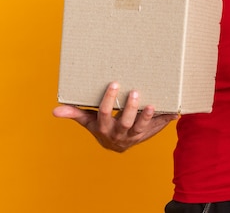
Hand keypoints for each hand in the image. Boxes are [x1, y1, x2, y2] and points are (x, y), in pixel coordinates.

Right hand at [53, 82, 177, 151]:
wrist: (116, 146)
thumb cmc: (101, 127)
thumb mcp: (88, 121)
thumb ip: (74, 114)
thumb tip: (54, 110)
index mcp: (104, 128)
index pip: (104, 114)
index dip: (109, 100)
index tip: (114, 83)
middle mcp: (119, 134)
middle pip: (125, 122)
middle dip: (130, 108)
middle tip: (135, 92)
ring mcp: (134, 136)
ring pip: (141, 128)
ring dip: (147, 116)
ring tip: (153, 105)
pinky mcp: (148, 134)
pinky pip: (157, 128)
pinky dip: (166, 120)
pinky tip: (174, 111)